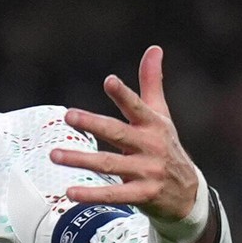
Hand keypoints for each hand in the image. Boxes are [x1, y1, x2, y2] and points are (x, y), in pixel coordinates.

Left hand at [52, 46, 210, 242]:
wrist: (188, 192)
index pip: (137, 107)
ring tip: (54, 155)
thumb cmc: (166, 147)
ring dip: (81, 160)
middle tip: (68, 114)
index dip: (124, 95)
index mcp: (153, 125)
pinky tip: (69, 192)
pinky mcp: (143, 194)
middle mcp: (151, 146)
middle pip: (118, 133)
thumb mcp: (161, 115)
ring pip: (109, 164)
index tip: (110, 81)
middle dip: (93, 123)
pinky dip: (93, 195)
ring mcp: (148, 171)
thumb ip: (152, 84)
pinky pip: (114, 195)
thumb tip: (154, 48)